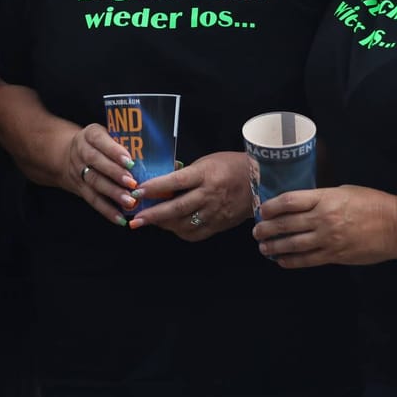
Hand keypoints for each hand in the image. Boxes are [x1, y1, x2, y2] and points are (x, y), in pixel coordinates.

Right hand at [61, 122, 145, 225]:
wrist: (70, 155)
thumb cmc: (103, 145)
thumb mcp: (109, 136)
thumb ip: (129, 143)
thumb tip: (165, 158)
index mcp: (90, 134)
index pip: (100, 140)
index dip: (114, 151)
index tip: (130, 161)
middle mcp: (81, 151)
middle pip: (96, 161)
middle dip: (115, 173)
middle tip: (133, 183)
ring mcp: (78, 170)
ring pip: (94, 182)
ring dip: (113, 193)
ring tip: (130, 202)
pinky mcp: (79, 188)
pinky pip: (92, 199)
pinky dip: (106, 210)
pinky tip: (120, 218)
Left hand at [127, 150, 256, 239]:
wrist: (261, 181)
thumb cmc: (230, 166)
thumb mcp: (206, 162)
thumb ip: (185, 174)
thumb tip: (160, 185)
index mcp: (205, 175)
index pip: (176, 182)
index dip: (155, 188)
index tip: (137, 191)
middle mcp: (210, 195)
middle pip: (177, 208)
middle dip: (153, 215)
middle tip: (135, 219)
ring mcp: (216, 212)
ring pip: (184, 224)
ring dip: (163, 224)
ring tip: (148, 221)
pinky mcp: (220, 225)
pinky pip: (195, 233)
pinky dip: (180, 231)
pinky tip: (170, 227)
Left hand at [252, 186, 396, 267]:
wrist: (395, 226)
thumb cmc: (371, 203)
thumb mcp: (343, 191)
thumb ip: (321, 198)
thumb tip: (300, 204)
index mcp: (325, 198)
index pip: (289, 201)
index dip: (270, 206)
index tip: (261, 210)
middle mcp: (323, 218)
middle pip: (286, 224)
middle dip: (267, 228)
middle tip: (256, 231)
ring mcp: (328, 238)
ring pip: (293, 244)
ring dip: (274, 246)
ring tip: (263, 247)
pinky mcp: (335, 255)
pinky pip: (308, 260)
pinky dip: (292, 261)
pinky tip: (282, 261)